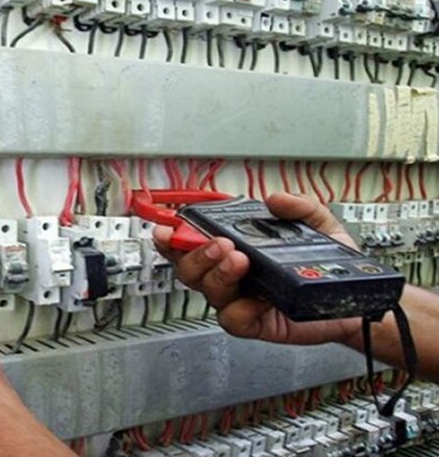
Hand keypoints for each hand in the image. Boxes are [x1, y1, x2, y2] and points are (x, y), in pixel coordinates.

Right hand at [154, 193, 361, 345]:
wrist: (356, 302)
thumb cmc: (330, 266)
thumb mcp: (320, 226)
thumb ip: (300, 207)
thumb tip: (276, 199)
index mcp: (236, 248)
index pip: (192, 242)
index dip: (173, 237)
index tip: (167, 229)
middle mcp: (231, 275)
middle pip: (190, 268)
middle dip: (196, 253)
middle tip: (219, 244)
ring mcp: (240, 299)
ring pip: (208, 291)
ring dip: (218, 274)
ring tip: (240, 261)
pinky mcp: (255, 323)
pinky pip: (234, 320)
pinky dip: (241, 309)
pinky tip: (257, 298)